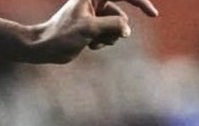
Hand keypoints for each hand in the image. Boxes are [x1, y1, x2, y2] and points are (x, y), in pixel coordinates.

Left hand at [30, 0, 158, 63]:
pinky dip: (104, 42)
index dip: (141, 2)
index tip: (153, 15)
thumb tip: (127, 29)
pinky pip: (110, 35)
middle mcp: (95, 2)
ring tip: (92, 42)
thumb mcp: (89, 29)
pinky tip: (90, 46)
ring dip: (109, 38)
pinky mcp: (94, 28)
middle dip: (117, 29)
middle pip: (121, 14)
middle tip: (111, 36)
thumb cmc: (61, 35)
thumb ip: (113, 25)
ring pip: (117, 27)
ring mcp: (95, 16)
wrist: (44, 48)